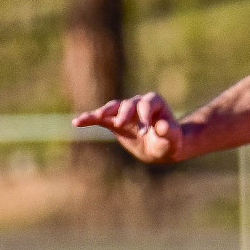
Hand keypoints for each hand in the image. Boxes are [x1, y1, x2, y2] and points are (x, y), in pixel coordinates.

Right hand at [72, 91, 186, 162]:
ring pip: (113, 107)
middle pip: (129, 104)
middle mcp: (138, 103)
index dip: (145, 115)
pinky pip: (99, 118)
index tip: (145, 130)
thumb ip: (169, 133)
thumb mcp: (172, 139)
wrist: (160, 147)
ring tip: (97, 117)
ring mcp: (124, 111)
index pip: (147, 104)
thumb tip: (162, 126)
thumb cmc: (169, 142)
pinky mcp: (113, 121)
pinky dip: (89, 119)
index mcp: (155, 103)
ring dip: (104, 112)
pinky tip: (77, 122)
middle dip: (124, 113)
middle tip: (121, 124)